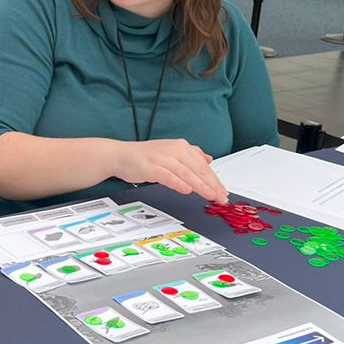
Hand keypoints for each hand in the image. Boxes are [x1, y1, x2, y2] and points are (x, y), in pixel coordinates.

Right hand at [112, 139, 227, 203]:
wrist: (120, 155)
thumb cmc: (144, 156)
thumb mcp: (170, 151)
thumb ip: (190, 154)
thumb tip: (208, 159)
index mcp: (180, 146)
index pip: (203, 165)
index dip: (215, 179)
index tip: (223, 192)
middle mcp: (173, 150)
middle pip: (197, 169)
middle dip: (212, 184)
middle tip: (221, 197)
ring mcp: (161, 158)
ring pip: (186, 173)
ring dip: (200, 186)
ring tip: (210, 196)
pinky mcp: (150, 167)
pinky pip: (167, 175)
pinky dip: (178, 183)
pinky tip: (187, 190)